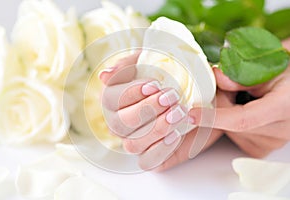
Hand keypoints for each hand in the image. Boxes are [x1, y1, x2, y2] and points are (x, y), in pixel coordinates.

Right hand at [99, 53, 222, 170]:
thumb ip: (127, 66)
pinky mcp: (152, 156)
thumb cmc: (170, 75)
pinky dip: (160, 150)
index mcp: (117, 101)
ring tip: (179, 113)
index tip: (155, 85)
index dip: (130, 93)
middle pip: (120, 124)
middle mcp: (122, 124)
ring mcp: (136, 141)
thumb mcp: (150, 61)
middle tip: (171, 97)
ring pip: (132, 144)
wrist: (198, 94)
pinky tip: (176, 134)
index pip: (110, 100)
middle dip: (146, 110)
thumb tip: (104, 76)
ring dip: (156, 129)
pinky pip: (147, 162)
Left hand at [190, 39, 289, 156]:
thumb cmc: (287, 75)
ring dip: (226, 113)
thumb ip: (242, 75)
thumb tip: (216, 76)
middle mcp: (281, 131)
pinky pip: (233, 136)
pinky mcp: (261, 149)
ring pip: (229, 130)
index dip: (214, 117)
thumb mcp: (268, 66)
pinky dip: (230, 123)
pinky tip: (245, 109)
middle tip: (230, 87)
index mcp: (284, 107)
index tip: (192, 114)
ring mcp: (271, 143)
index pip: (242, 119)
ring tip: (244, 97)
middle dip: (220, 104)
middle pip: (230, 123)